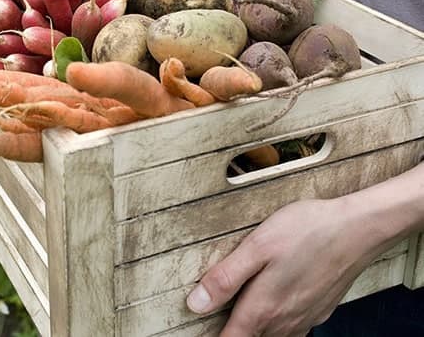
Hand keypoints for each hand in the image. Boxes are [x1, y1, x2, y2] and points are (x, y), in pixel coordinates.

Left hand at [186, 197, 390, 336]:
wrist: (358, 229)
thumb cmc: (307, 231)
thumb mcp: (256, 247)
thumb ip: (225, 278)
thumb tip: (196, 304)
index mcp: (263, 308)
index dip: (215, 335)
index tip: (202, 327)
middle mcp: (285, 321)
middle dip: (234, 329)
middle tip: (219, 311)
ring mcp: (305, 318)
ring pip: (272, 336)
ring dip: (256, 326)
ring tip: (243, 306)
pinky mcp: (320, 311)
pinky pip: (293, 328)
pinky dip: (278, 322)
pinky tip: (274, 300)